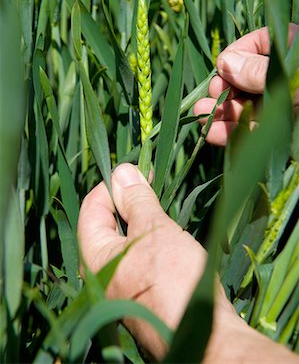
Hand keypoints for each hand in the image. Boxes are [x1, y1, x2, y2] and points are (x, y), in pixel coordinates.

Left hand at [78, 163, 298, 362]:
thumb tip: (121, 171)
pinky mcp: (143, 293)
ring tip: (161, 204)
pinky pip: (140, 257)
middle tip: (150, 183)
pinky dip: (150, 239)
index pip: (90, 209)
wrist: (207, 335)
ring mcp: (123, 286)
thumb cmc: (174, 279)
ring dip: (142, 219)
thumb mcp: (154, 230)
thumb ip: (136, 200)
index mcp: (95, 257)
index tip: (134, 170)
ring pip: (126, 241)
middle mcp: (102, 274)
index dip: (110, 186)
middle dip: (127, 201)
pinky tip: (168, 233)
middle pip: (107, 225)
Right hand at [194, 24, 298, 145]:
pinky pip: (254, 129)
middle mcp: (283, 76)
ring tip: (200, 117)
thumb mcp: (293, 75)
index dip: (233, 58)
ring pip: (246, 106)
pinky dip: (233, 132)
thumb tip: (225, 63)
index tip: (220, 73)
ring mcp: (283, 104)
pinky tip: (213, 133)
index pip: (255, 45)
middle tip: (207, 101)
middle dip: (222, 91)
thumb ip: (259, 70)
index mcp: (289, 49)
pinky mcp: (280, 130)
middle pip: (245, 79)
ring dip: (221, 113)